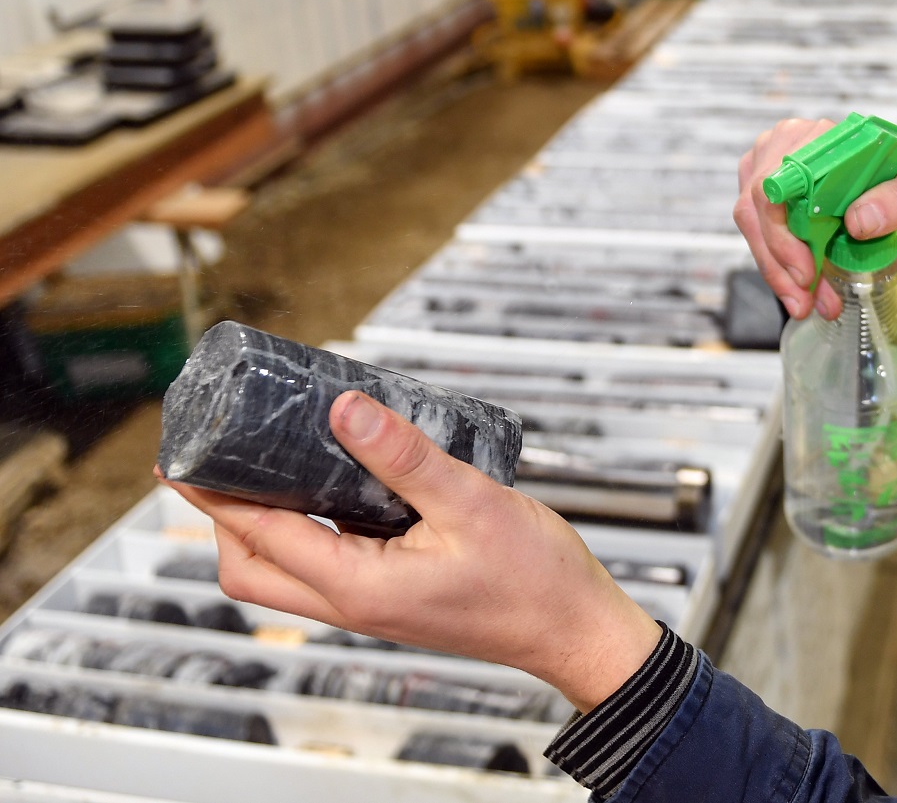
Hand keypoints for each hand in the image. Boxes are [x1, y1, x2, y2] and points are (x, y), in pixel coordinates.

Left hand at [161, 390, 659, 712]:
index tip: (182, 460)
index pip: (259, 538)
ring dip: (260, 529)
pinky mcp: (391, 599)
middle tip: (214, 466)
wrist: (573, 626)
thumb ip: (405, 456)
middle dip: (219, 521)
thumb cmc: (533, 579)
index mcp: (360, 587)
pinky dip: (304, 533)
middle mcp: (354, 605)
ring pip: (284, 576)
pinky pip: (324, 569)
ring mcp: (371, 606)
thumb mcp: (470, 502)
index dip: (214, 496)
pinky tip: (334, 489)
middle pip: (250, 573)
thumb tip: (345, 411)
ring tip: (266, 469)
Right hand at [733, 118, 896, 320]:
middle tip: (806, 301)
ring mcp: (768, 166)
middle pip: (758, 205)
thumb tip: (859, 220)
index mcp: (822, 135)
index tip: (806, 272)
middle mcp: (787, 143)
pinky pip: (756, 234)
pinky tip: (800, 292)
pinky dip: (775, 269)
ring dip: (776, 271)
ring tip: (806, 303)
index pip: (781, 179)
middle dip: (779, 263)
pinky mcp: (763, 193)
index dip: (784, 231)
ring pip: (752, 224)